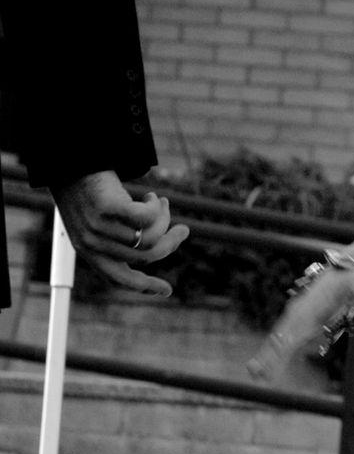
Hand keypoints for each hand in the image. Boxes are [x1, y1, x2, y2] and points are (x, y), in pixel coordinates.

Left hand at [53, 171, 187, 296]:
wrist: (70, 162)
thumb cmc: (87, 188)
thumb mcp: (99, 219)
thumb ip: (118, 237)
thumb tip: (156, 246)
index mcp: (88, 251)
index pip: (119, 278)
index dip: (145, 286)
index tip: (167, 290)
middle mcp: (92, 243)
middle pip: (145, 255)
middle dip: (171, 243)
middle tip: (183, 230)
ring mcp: (98, 226)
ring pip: (149, 237)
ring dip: (164, 219)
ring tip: (161, 202)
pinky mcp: (106, 207)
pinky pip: (146, 218)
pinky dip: (156, 207)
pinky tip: (152, 197)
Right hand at [248, 259, 353, 381]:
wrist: (347, 268)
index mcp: (311, 307)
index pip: (296, 328)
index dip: (286, 343)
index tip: (277, 354)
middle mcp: (300, 314)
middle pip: (282, 337)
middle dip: (269, 355)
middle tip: (255, 373)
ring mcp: (299, 319)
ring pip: (281, 341)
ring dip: (269, 357)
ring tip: (254, 374)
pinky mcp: (302, 324)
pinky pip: (288, 342)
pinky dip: (278, 354)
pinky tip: (265, 369)